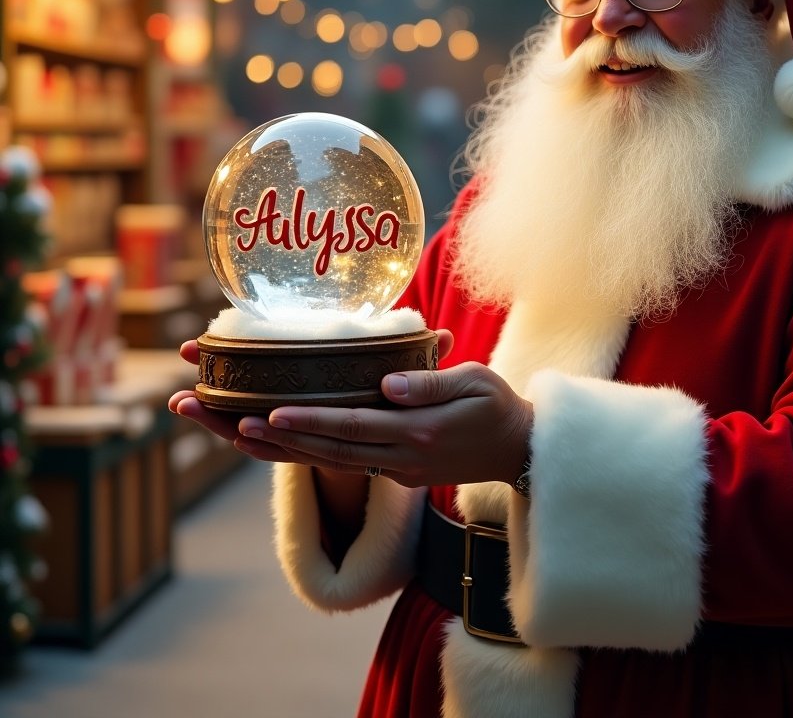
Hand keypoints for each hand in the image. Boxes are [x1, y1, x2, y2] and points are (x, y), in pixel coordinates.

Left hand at [167, 332, 532, 488]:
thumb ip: (431, 384)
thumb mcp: (476, 383)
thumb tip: (387, 384)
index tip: (266, 413)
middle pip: (322, 450)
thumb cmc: (497, 407)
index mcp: (416, 434)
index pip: (352, 428)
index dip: (308, 422)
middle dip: (266, 434)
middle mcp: (395, 458)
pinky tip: (268, 440)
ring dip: (272, 446)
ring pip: (322, 460)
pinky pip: (336, 462)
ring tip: (225, 426)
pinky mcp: (389, 468)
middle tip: (217, 415)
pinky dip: (299, 451)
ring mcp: (390, 468)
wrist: (516, 450)